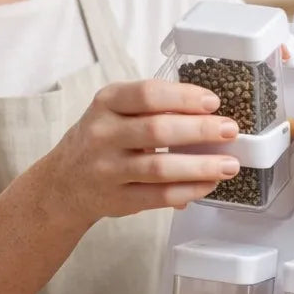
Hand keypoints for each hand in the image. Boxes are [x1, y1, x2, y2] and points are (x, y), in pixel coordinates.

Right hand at [40, 80, 240, 223]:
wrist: (63, 183)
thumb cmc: (101, 139)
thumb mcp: (115, 111)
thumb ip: (153, 107)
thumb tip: (208, 111)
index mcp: (107, 103)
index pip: (148, 94)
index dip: (184, 97)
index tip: (213, 102)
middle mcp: (103, 134)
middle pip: (158, 130)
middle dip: (201, 130)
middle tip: (230, 130)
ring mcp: (108, 169)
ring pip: (160, 168)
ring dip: (201, 166)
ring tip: (229, 165)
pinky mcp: (117, 199)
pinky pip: (158, 196)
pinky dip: (188, 190)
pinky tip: (208, 185)